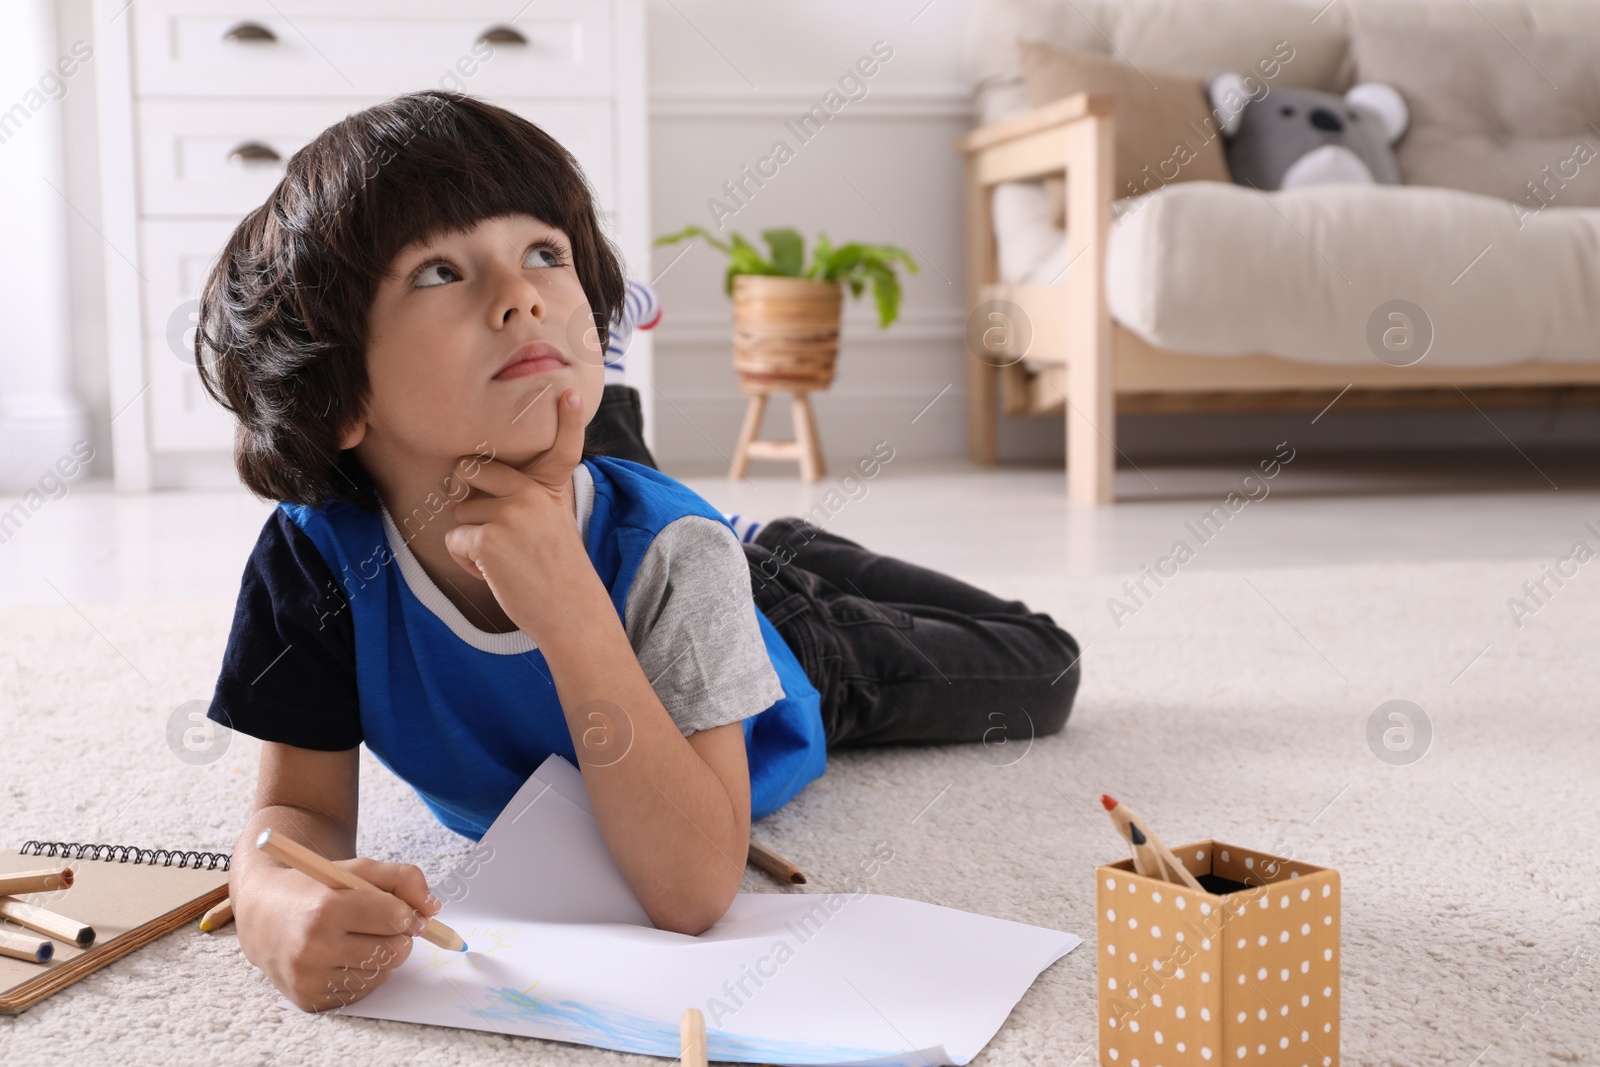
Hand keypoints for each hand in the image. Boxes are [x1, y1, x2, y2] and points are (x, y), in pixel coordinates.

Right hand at [235, 856, 440, 1012]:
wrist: (261, 914)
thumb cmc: (314, 888)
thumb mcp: (355, 869)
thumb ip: (402, 878)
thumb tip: (433, 908)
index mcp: (325, 909)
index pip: (396, 917)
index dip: (407, 912)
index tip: (402, 909)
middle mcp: (313, 947)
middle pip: (394, 950)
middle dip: (399, 936)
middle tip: (382, 924)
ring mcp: (309, 978)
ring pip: (382, 974)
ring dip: (381, 955)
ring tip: (356, 937)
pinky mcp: (308, 1000)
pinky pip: (362, 991)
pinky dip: (363, 974)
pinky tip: (342, 956)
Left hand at [443, 387, 592, 642]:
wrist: (570, 613)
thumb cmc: (555, 571)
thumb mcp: (551, 523)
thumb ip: (525, 497)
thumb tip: (466, 482)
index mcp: (549, 487)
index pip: (563, 446)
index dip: (568, 419)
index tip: (571, 393)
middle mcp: (531, 493)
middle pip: (470, 471)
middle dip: (467, 496)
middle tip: (495, 530)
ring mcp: (510, 513)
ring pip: (459, 514)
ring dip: (471, 541)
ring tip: (505, 560)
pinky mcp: (489, 538)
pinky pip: (454, 541)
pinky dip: (467, 562)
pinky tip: (497, 573)